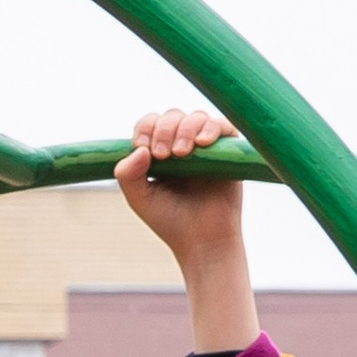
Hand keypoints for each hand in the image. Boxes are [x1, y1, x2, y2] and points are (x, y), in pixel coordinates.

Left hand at [115, 106, 255, 352]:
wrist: (202, 241)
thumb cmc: (170, 221)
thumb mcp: (140, 199)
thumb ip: (128, 176)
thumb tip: (138, 148)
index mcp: (158, 153)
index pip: (150, 124)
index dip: (146, 128)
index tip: (143, 146)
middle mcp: (182, 145)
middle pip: (172, 116)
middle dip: (164, 129)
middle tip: (163, 154)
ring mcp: (206, 147)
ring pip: (196, 117)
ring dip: (186, 128)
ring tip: (183, 152)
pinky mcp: (228, 151)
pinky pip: (223, 126)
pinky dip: (212, 127)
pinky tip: (203, 143)